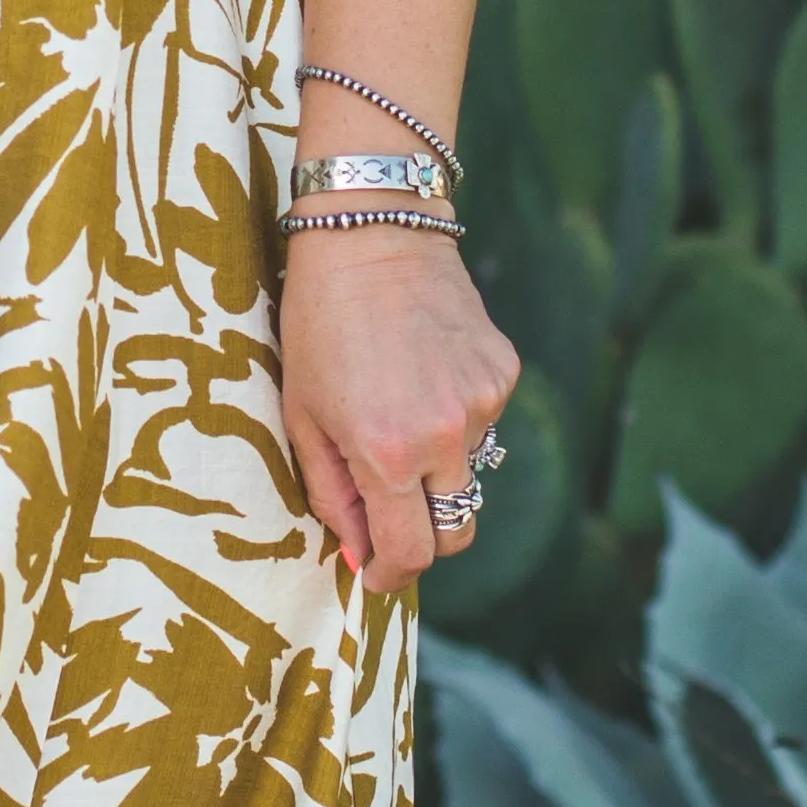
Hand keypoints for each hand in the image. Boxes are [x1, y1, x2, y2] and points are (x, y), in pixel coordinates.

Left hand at [279, 231, 520, 594]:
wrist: (372, 232)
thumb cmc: (319, 325)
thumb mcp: (303, 417)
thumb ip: (332, 495)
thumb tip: (359, 551)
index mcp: (387, 453)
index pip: (413, 552)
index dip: (391, 573)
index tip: (375, 571)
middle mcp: (445, 436)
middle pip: (457, 531)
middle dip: (423, 538)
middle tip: (389, 516)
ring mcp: (483, 403)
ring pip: (468, 473)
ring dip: (435, 467)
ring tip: (395, 409)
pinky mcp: (503, 373)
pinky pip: (482, 423)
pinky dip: (454, 418)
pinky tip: (422, 372)